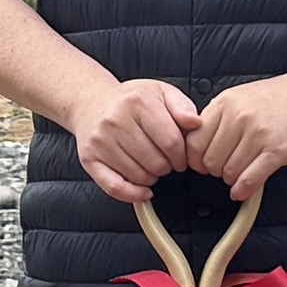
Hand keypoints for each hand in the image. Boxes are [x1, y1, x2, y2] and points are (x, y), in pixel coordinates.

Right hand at [72, 76, 201, 208]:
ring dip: (151, 177)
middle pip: (155, 162)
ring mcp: (101, 141)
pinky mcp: (90, 158)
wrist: (91, 101)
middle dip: (167, 167)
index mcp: (138, 102)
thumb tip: (196, 123)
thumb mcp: (161, 92)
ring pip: (138, 176)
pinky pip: (114, 187)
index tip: (181, 157)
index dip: (182, 155)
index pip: (171, 141)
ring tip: (150, 165)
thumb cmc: (129, 100)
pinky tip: (143, 191)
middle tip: (166, 161)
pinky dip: (133, 194)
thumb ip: (182, 106)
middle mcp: (116, 120)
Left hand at [188, 71, 286, 197]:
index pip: (195, 141)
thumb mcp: (239, 96)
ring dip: (232, 179)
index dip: (195, 159)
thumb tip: (197, 146)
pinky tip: (241, 191)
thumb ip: (217, 117)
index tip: (201, 164)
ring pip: (229, 172)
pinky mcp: (277, 151)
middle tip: (225, 168)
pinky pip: (250, 179)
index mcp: (225, 103)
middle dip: (215, 171)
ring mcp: (259, 135)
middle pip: (210, 161)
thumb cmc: (276, 97)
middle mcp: (239, 118)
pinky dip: (243, 190)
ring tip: (240, 172)